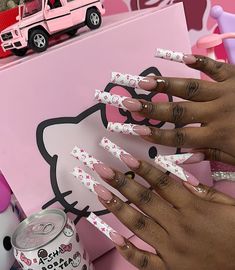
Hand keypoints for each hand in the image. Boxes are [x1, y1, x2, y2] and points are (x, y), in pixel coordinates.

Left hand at [94, 158, 234, 269]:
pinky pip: (144, 262)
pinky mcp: (169, 269)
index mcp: (193, 208)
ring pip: (139, 225)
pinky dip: (127, 250)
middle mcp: (179, 227)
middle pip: (145, 200)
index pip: (162, 184)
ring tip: (99, 191)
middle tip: (102, 169)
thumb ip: (204, 191)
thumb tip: (180, 178)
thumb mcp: (227, 206)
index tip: (125, 157)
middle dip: (121, 182)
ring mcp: (171, 250)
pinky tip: (112, 236)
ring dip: (117, 207)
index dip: (142, 169)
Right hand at [111, 56, 234, 164]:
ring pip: (190, 88)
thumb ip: (212, 156)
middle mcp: (218, 112)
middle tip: (128, 103)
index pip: (180, 137)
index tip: (134, 129)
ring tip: (144, 81)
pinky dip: (199, 61)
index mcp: (219, 135)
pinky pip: (215, 67)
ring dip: (166, 85)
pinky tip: (180, 56)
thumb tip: (185, 158)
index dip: (156, 134)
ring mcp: (226, 92)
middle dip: (151, 108)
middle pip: (178, 112)